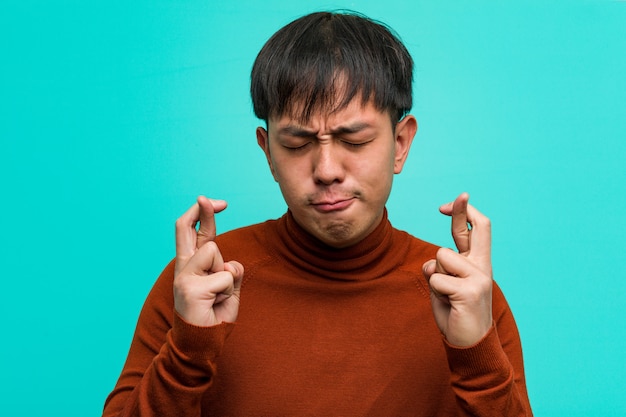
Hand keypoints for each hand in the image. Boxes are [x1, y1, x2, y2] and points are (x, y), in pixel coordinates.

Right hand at [173, 196, 243, 326]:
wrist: (202, 343)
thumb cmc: (214, 315)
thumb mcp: (227, 287)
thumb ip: (229, 270)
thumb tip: (231, 262)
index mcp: (191, 264)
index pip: (195, 232)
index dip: (204, 214)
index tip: (215, 202)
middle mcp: (183, 266)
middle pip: (185, 228)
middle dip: (201, 210)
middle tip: (210, 199)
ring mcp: (184, 276)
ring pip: (215, 253)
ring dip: (226, 274)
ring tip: (217, 295)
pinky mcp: (190, 288)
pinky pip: (224, 276)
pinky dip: (228, 290)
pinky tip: (215, 303)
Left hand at [422, 193, 492, 346]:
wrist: (469, 343)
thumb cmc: (454, 312)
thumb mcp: (445, 285)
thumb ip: (441, 268)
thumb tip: (432, 260)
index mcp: (477, 263)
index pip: (475, 230)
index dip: (464, 212)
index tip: (459, 198)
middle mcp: (482, 267)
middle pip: (470, 231)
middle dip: (459, 212)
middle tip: (452, 200)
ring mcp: (479, 278)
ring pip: (440, 257)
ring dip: (435, 276)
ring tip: (446, 296)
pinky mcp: (470, 291)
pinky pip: (436, 278)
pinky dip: (435, 291)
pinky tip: (448, 304)